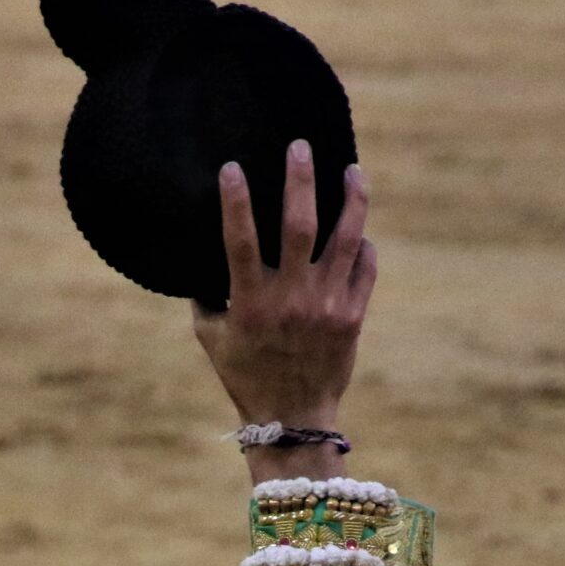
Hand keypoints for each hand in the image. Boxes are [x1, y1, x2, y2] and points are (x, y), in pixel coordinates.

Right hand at [189, 139, 374, 425]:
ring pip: (345, 240)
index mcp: (251, 303)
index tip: (232, 167)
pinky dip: (364, 245)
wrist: (293, 418)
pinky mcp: (353, 317)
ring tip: (353, 170)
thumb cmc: (245, 376)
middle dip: (300, 181)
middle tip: (300, 147)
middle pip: (299, 226)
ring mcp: (327, 306)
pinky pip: (365, 269)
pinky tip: (360, 229)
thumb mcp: (211, 339)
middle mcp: (291, 299)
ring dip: (352, 200)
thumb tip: (199, 258)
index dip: (235, 202)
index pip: (239, 241)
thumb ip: (206, 297)